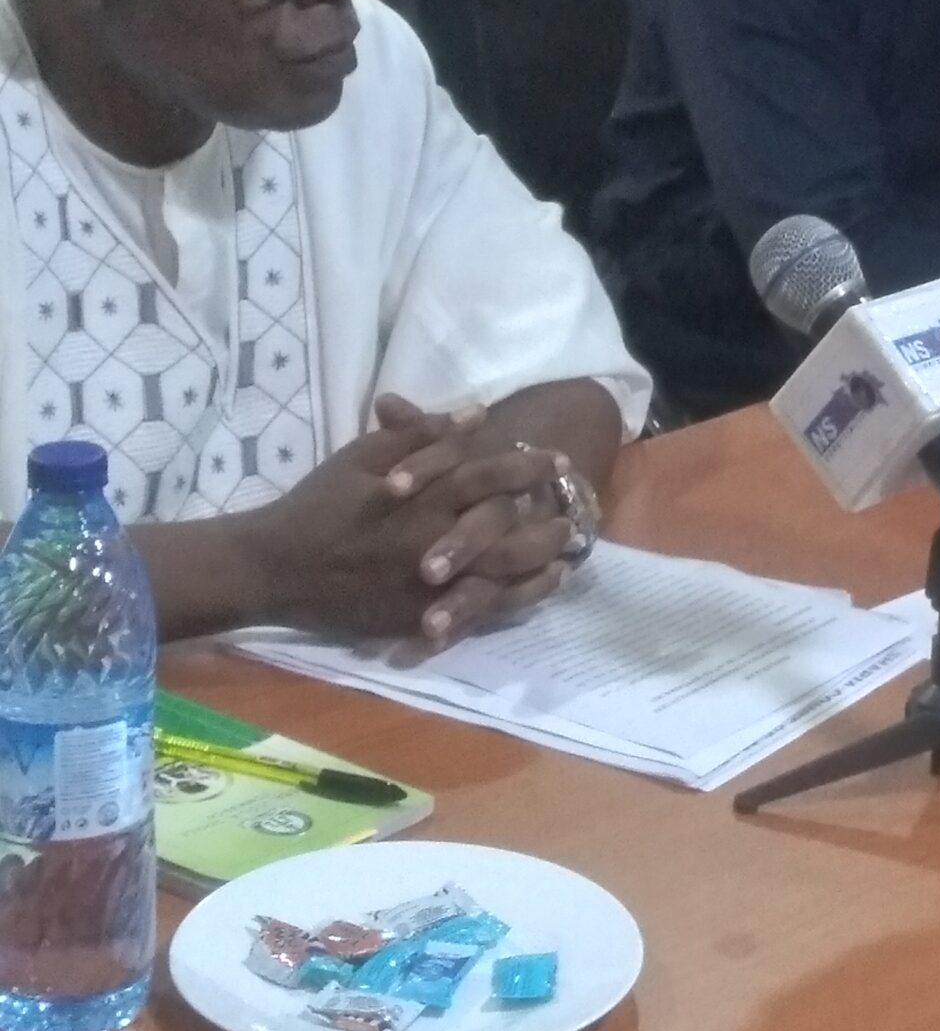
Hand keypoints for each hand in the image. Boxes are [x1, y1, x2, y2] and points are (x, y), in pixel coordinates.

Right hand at [227, 406, 572, 647]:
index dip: (526, 466)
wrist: (276, 567)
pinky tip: (539, 589)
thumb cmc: (319, 503)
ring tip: (568, 551)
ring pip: (501, 574)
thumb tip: (473, 414)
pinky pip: (479, 612)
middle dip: (545, 517)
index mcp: (420, 495)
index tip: (557, 459)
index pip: (487, 475)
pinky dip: (515, 599)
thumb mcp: (363, 456)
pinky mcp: (417, 616)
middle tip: (573, 510)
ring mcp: (427, 584)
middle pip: (506, 529)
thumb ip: (420, 436)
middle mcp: (432, 540)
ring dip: (540, 560)